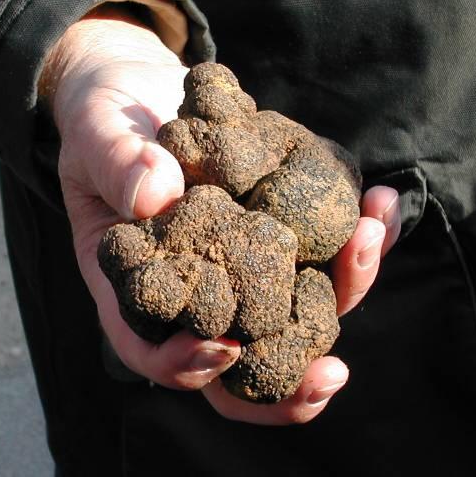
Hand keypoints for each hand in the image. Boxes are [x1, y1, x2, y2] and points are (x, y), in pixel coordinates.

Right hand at [42, 8, 400, 424]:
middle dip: (287, 384)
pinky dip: (354, 237)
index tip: (221, 347)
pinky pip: (321, 253)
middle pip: (238, 360)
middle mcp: (195, 288)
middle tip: (330, 375)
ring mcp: (242, 266)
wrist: (144, 92)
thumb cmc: (105, 120)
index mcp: (139, 282)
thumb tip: (157, 195)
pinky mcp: (277, 234)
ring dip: (342, 291)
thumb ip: (118, 163)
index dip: (184, 364)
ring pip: (294, 311)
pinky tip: (379, 202)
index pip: (151, 348)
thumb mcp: (97, 132)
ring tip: (369, 238)